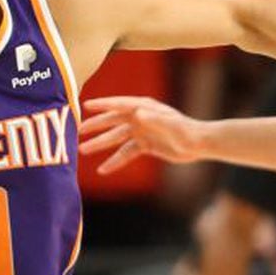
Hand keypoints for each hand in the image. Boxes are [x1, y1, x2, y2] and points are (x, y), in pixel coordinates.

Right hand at [79, 96, 204, 173]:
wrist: (198, 144)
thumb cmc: (186, 131)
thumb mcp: (169, 124)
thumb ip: (153, 119)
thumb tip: (137, 113)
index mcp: (144, 107)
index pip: (118, 104)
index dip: (102, 105)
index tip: (85, 106)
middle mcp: (140, 117)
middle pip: (112, 121)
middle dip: (95, 126)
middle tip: (77, 132)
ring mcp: (141, 131)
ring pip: (116, 138)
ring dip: (101, 144)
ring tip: (83, 151)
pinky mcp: (145, 145)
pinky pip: (126, 153)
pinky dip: (115, 161)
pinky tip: (103, 169)